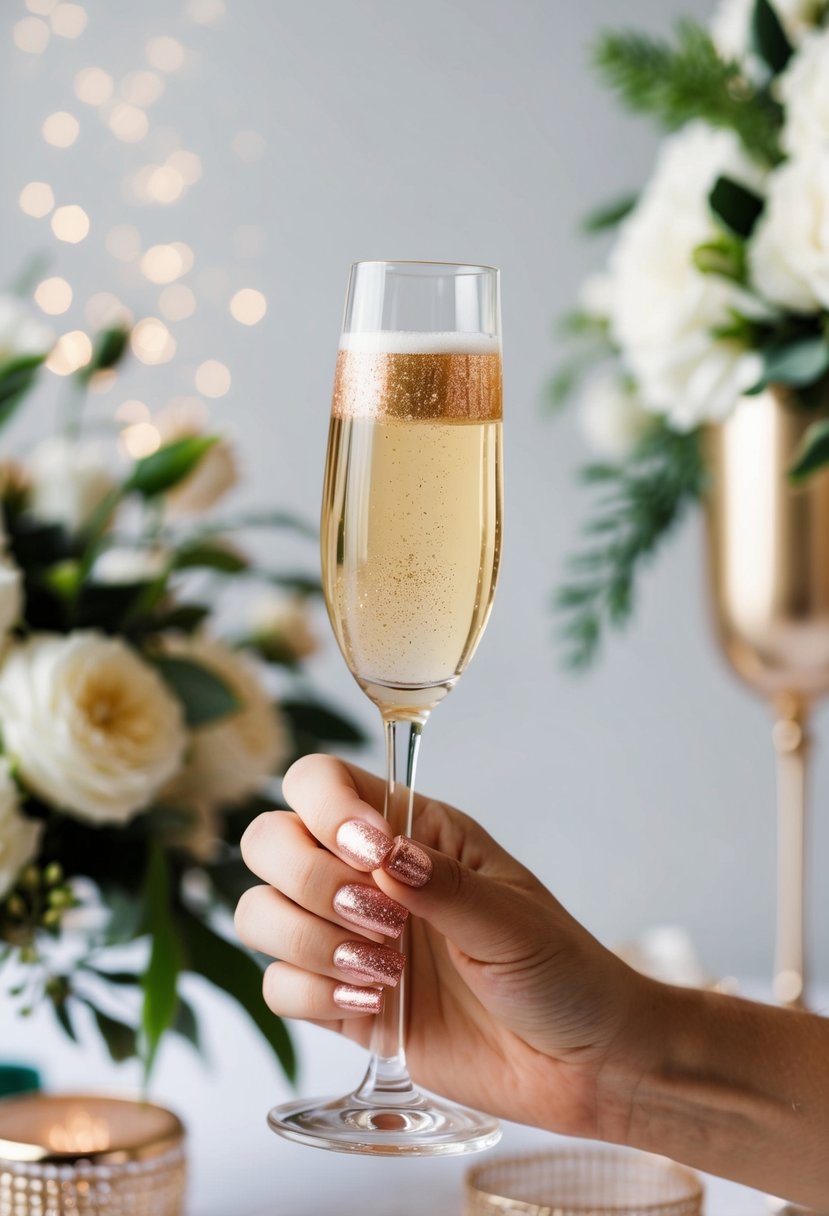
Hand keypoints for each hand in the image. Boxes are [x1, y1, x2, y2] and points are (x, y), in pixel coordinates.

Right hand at [236, 754, 647, 1138]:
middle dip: (309, 881)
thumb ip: (443, 887)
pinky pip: (278, 985)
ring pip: (260, 912)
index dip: (325, 807)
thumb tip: (383, 855)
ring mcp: (349, 938)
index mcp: (412, 830)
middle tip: (382, 922)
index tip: (372, 854)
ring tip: (385, 973)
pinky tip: (373, 1007)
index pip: (321, 781)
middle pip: (270, 841)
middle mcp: (367, 875)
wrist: (581, 1065)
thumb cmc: (563, 972)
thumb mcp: (513, 920)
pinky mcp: (342, 1002)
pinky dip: (311, 994)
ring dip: (309, 942)